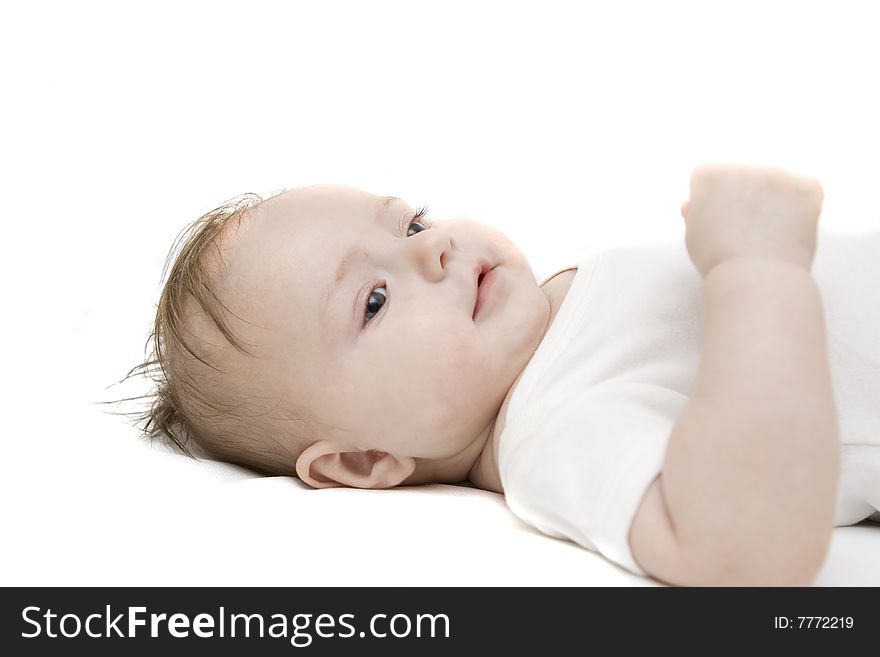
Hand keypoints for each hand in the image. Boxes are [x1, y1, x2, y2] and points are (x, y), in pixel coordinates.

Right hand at [680, 164, 823, 276]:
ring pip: (775, 183)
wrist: (756, 279)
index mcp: (709, 176)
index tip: (717, 223)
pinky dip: (801, 208)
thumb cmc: (721, 264)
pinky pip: (806, 191)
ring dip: (772, 202)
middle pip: (744, 177)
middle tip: (744, 232)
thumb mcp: (693, 237)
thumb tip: (696, 204)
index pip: (710, 178)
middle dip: (745, 198)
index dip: (713, 203)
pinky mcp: (806, 187)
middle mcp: (743, 167)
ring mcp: (778, 176)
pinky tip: (787, 231)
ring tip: (766, 235)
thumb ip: (695, 214)